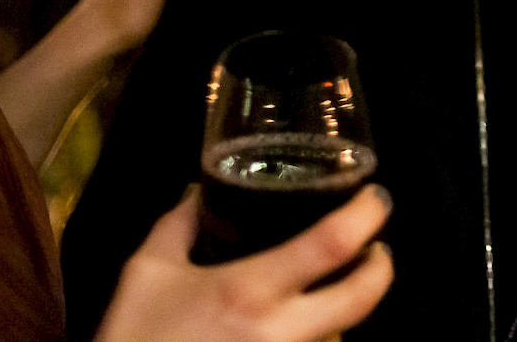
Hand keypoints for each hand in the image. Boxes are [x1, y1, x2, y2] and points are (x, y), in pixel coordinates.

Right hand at [96, 184, 392, 341]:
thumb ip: (177, 225)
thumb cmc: (134, 337)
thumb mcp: (146, 273)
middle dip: (382, 268)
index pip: (332, 243)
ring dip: (349, 307)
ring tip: (342, 283)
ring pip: (342, 333)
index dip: (367, 215)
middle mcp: (281, 332)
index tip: (377, 198)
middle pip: (363, 298)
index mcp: (250, 289)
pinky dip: (320, 336)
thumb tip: (196, 189)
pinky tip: (308, 321)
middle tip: (377, 247)